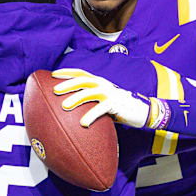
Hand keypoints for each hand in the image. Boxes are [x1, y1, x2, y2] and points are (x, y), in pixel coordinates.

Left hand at [51, 68, 169, 128]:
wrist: (142, 111)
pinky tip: (83, 123)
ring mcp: (110, 93)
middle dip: (68, 83)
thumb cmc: (119, 108)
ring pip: (90, 92)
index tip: (52, 74)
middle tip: (55, 90)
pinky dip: (91, 115)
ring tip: (64, 106)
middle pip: (83, 80)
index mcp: (99, 82)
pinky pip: (101, 109)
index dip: (67, 72)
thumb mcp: (103, 101)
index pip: (81, 73)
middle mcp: (103, 84)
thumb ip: (90, 102)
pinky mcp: (116, 104)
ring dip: (76, 98)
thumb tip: (70, 110)